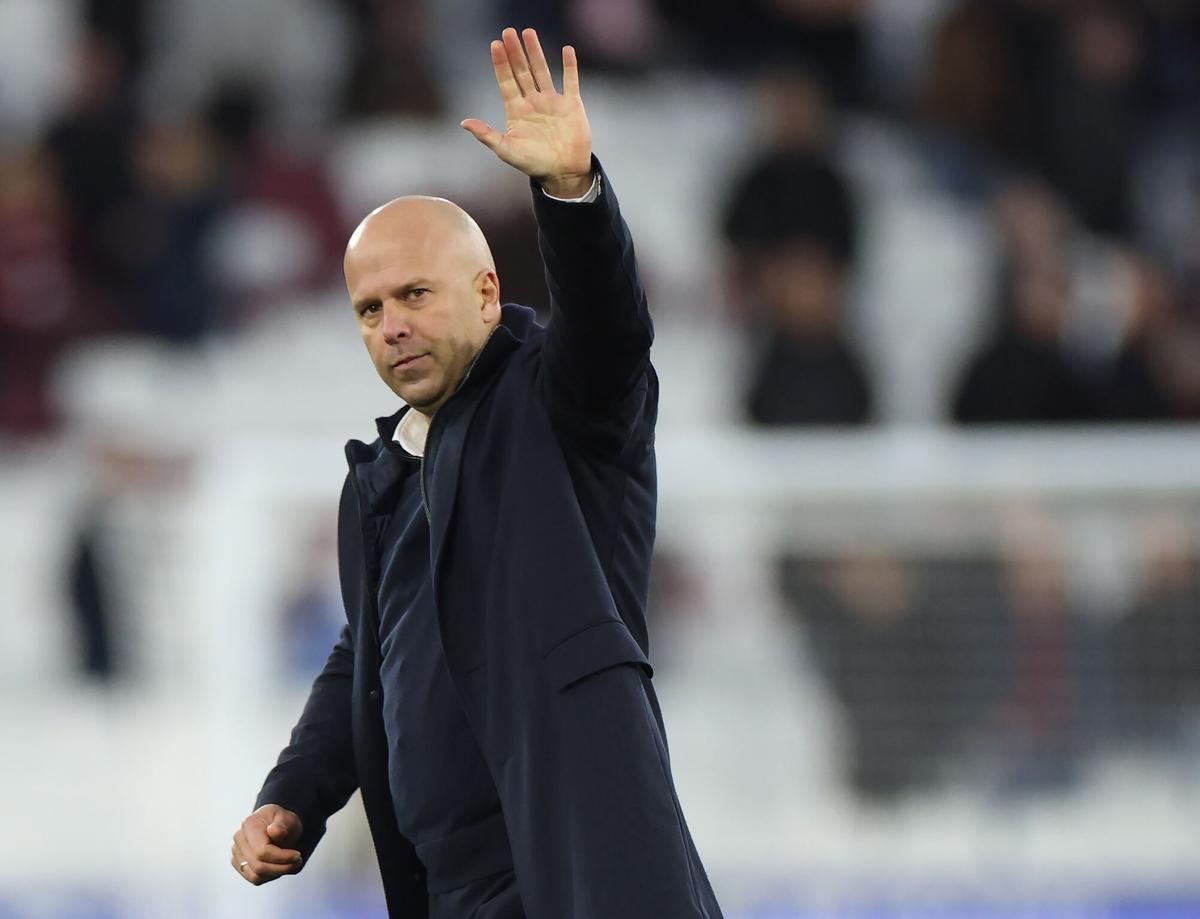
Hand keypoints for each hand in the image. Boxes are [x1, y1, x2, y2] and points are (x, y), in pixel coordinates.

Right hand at [230, 804, 303, 885]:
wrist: (276, 825)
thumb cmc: (281, 821)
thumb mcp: (287, 818)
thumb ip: (282, 824)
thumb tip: (274, 830)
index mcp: (249, 825)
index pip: (262, 851)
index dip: (281, 857)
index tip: (297, 856)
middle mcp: (239, 839)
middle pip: (258, 865)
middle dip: (281, 867)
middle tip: (297, 861)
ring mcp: (237, 852)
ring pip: (255, 875)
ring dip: (276, 873)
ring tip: (289, 864)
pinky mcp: (239, 864)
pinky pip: (254, 878)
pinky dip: (269, 876)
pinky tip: (278, 867)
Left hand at [461, 27, 593, 197]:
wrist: (564, 173)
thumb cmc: (534, 164)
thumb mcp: (507, 151)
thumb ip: (487, 135)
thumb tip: (464, 122)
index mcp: (516, 111)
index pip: (506, 81)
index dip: (500, 64)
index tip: (495, 44)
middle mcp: (533, 102)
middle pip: (522, 71)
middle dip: (515, 52)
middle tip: (508, 32)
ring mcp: (552, 102)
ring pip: (542, 71)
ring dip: (536, 52)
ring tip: (528, 32)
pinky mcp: (571, 105)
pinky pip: (570, 81)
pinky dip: (570, 66)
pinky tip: (567, 50)